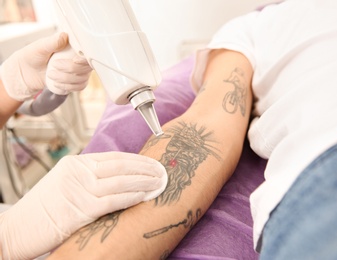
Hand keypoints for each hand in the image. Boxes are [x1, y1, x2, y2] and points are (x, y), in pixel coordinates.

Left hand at [0, 32, 90, 100]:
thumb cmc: (32, 56)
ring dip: (66, 79)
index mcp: (72, 47)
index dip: (84, 59)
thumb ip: (53, 41)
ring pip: (82, 78)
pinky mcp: (76, 81)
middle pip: (86, 67)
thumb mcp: (40, 47)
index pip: (87, 53)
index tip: (75, 60)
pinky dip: (68, 87)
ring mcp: (79, 71)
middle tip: (54, 65)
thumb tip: (65, 36)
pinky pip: (80, 86)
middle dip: (70, 69)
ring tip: (51, 75)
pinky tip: (57, 83)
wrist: (26, 72)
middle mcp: (78, 58)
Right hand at [0, 152, 166, 259]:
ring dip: (144, 182)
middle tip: (163, 171)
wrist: (16, 230)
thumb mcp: (65, 185)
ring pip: (120, 181)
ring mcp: (79, 190)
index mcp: (75, 164)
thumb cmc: (43, 210)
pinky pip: (113, 201)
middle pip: (120, 166)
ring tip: (160, 183)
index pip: (114, 157)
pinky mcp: (80, 210)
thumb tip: (119, 181)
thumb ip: (89, 180)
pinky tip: (145, 196)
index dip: (137, 160)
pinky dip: (132, 197)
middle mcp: (78, 173)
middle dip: (145, 169)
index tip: (152, 163)